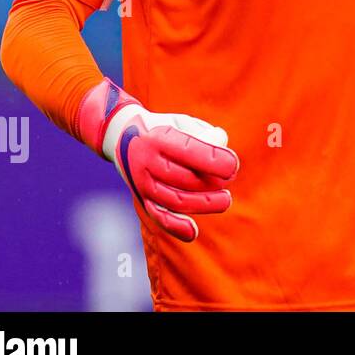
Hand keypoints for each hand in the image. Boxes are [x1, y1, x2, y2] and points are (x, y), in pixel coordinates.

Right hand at [77, 79, 239, 242]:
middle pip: (184, 178)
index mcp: (158, 138)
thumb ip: (204, 133)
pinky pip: (159, 216)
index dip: (213, 160)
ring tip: (225, 200)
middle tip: (230, 179)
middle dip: (212, 182)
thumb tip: (221, 142)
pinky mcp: (142, 197)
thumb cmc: (164, 128)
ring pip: (175, 200)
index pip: (188, 151)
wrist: (122, 136)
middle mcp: (146, 162)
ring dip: (203, 204)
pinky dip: (175, 227)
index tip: (232, 165)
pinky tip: (192, 232)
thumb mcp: (182, 122)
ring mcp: (142, 182)